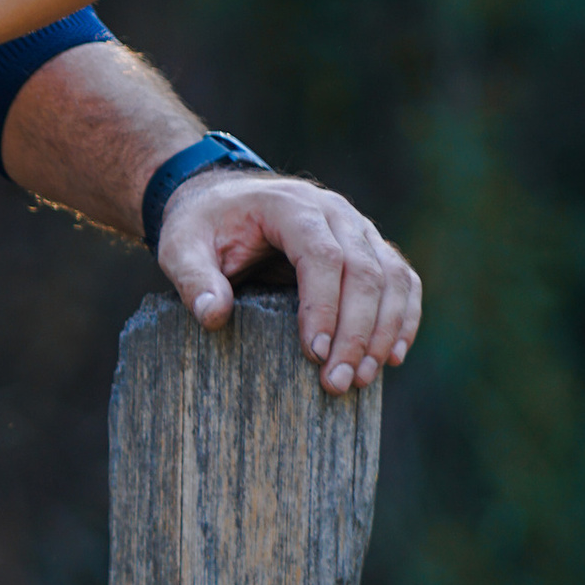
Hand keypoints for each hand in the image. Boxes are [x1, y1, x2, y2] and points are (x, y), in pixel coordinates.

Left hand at [156, 169, 421, 392]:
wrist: (223, 201)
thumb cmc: (202, 226)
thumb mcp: (181, 246)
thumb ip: (193, 278)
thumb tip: (213, 316)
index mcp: (290, 205)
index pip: (322, 256)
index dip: (324, 307)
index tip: (315, 354)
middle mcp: (334, 212)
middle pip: (364, 271)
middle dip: (356, 332)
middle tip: (338, 383)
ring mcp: (358, 228)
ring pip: (392, 277)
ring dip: (385, 331)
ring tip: (363, 379)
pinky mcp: (370, 248)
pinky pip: (402, 280)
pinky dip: (404, 318)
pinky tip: (393, 356)